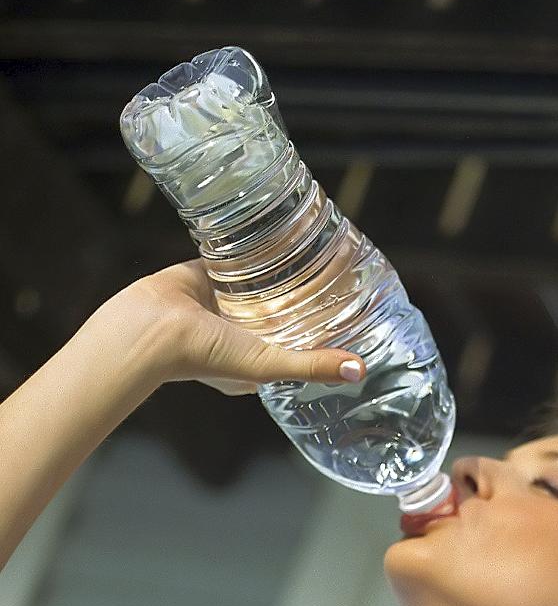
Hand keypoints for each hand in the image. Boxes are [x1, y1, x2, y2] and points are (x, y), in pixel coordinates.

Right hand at [111, 258, 365, 396]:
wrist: (149, 328)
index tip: (353, 308)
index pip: (300, 340)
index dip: (323, 327)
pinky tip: (278, 234)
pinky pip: (238, 259)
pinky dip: (255, 249)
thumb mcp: (267, 364)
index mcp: (258, 359)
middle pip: (285, 309)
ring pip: (264, 283)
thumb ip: (311, 365)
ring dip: (284, 269)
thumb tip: (361, 371)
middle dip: (308, 295)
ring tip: (317, 245)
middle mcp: (243, 332)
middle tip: (341, 269)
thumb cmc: (204, 356)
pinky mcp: (208, 275)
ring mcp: (225, 303)